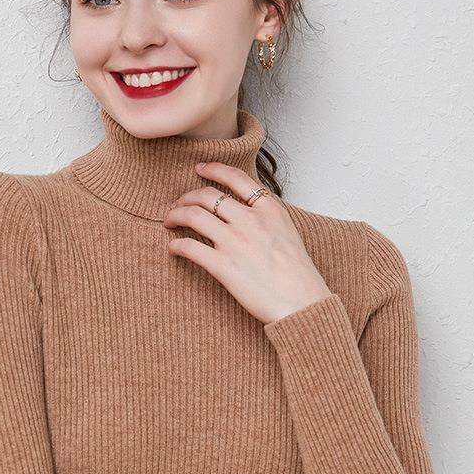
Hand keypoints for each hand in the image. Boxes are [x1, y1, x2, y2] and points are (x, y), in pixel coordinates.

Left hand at [162, 162, 332, 324]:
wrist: (302, 304)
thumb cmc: (298, 275)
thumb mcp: (288, 233)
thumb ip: (266, 217)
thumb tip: (245, 211)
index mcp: (269, 209)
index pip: (235, 178)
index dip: (212, 169)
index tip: (199, 170)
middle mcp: (250, 221)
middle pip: (207, 196)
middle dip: (187, 197)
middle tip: (178, 204)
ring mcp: (235, 242)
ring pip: (193, 215)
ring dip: (176, 215)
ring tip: (170, 221)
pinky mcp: (223, 266)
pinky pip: (189, 247)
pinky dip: (176, 245)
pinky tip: (174, 248)